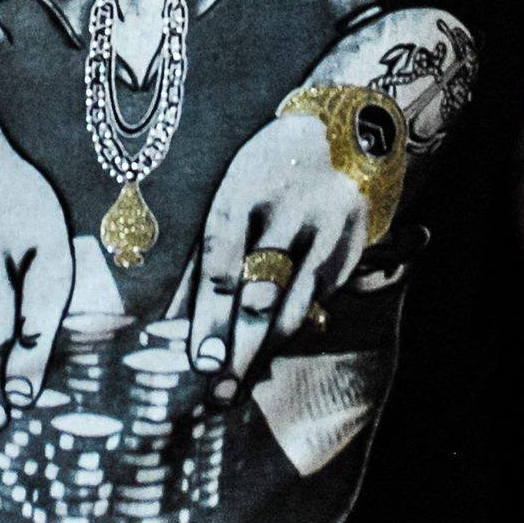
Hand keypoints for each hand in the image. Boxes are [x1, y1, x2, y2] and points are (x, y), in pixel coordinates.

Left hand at [179, 111, 368, 393]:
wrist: (348, 129)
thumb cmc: (268, 164)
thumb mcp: (230, 188)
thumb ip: (205, 251)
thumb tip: (171, 314)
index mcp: (246, 188)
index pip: (223, 261)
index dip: (210, 315)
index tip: (200, 361)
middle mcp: (290, 210)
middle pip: (261, 293)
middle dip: (238, 349)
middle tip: (218, 394)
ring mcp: (328, 231)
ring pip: (295, 306)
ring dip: (265, 350)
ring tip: (239, 386)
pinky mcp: (352, 249)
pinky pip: (318, 301)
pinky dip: (292, 329)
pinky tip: (269, 351)